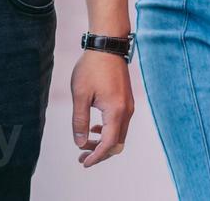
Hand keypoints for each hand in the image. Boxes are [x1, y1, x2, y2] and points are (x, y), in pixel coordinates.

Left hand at [71, 49, 132, 166]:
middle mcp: (126, 111)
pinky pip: (120, 124)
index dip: (96, 157)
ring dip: (104, 143)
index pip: (108, 144)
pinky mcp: (127, 101)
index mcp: (116, 112)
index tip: (83, 163)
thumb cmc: (91, 68)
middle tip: (81, 156)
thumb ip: (80, 121)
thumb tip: (80, 143)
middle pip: (116, 144)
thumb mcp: (80, 95)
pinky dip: (108, 132)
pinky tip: (95, 128)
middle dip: (100, 153)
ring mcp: (129, 106)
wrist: (107, 45)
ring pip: (119, 135)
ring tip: (85, 143)